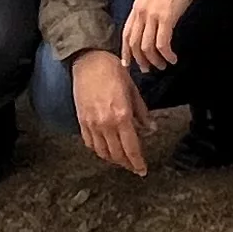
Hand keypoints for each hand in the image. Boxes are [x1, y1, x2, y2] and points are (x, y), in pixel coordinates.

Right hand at [69, 48, 155, 174]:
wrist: (89, 61)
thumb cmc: (113, 71)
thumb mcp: (133, 90)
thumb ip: (142, 113)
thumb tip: (151, 129)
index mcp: (122, 116)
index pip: (131, 148)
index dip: (138, 162)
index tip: (142, 170)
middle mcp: (106, 124)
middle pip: (117, 154)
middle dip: (127, 164)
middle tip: (134, 167)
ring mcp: (92, 124)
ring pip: (103, 152)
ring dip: (113, 160)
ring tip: (122, 160)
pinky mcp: (82, 122)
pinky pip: (90, 144)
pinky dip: (99, 151)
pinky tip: (106, 150)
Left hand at [118, 0, 199, 74]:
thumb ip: (150, 9)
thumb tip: (154, 24)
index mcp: (137, 6)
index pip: (126, 34)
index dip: (125, 51)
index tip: (127, 64)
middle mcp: (141, 12)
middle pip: (134, 43)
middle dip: (140, 60)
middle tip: (148, 69)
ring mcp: (153, 14)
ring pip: (147, 46)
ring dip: (154, 60)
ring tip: (162, 65)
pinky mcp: (166, 17)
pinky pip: (162, 43)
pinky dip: (166, 54)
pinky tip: (172, 58)